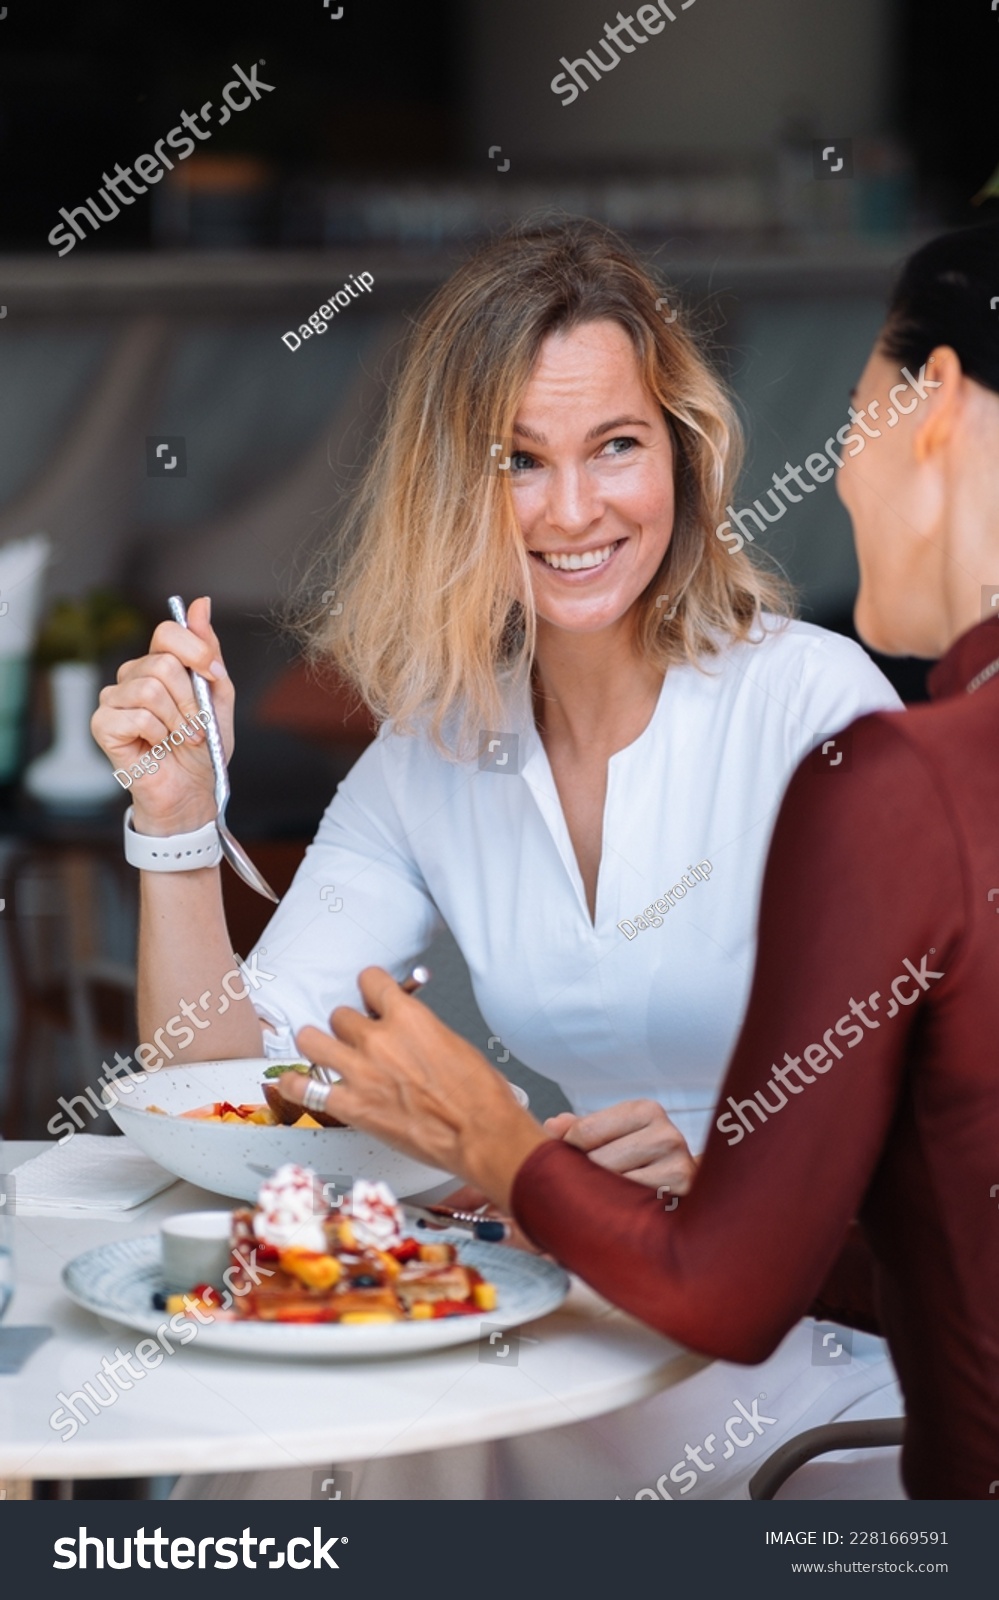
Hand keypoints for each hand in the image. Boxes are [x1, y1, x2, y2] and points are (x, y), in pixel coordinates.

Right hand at [91, 596, 232, 835]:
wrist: (192, 789)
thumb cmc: (202, 746)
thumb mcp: (218, 695)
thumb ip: (208, 651)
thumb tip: (201, 603)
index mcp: (160, 663)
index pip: (168, 631)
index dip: (196, 651)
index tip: (213, 677)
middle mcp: (133, 675)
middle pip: (163, 663)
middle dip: (191, 700)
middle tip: (196, 727)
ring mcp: (114, 698)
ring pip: (149, 689)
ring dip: (177, 721)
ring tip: (180, 740)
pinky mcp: (102, 724)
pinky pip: (135, 716)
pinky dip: (157, 735)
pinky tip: (157, 747)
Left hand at [278, 968, 547, 1211]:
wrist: (481, 1133)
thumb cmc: (479, 1095)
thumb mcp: (453, 1043)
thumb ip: (420, 1032)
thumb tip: (408, 1035)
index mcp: (409, 1017)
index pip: (371, 981)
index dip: (369, 988)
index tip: (370, 997)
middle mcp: (379, 1039)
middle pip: (341, 1014)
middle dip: (349, 1026)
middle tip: (356, 1039)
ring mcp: (361, 1072)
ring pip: (312, 1039)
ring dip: (316, 1043)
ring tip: (320, 1050)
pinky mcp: (352, 1106)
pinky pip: (304, 1088)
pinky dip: (296, 1084)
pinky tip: (296, 1082)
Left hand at [543, 1099, 695, 1195]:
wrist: (690, 1185)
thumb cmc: (643, 1157)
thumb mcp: (615, 1133)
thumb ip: (580, 1128)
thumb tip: (552, 1127)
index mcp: (646, 1111)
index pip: (586, 1131)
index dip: (568, 1149)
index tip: (568, 1161)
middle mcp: (665, 1134)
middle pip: (598, 1160)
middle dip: (585, 1175)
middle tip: (583, 1186)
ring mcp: (677, 1165)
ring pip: (615, 1185)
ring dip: (602, 1195)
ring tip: (602, 1198)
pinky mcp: (681, 1195)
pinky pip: (635, 1206)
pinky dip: (622, 1210)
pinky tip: (620, 1210)